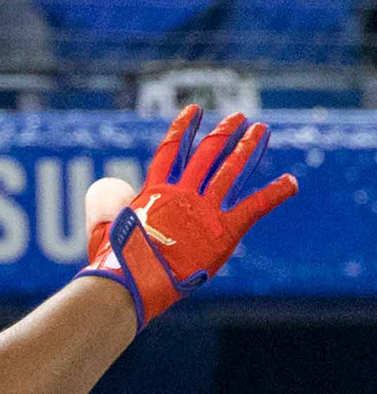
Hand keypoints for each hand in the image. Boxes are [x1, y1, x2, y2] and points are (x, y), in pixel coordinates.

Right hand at [76, 105, 297, 327]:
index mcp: (153, 194)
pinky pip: (255, 206)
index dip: (182, 129)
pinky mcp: (223, 230)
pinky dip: (275, 193)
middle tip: (238, 118)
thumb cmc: (113, 266)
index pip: (171, 152)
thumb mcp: (101, 232)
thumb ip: (104, 210)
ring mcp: (203, 210)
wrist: (131, 283)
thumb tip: (106, 189)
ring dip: (248, 148)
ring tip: (261, 130)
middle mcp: (181, 194)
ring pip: (231, 170)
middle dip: (224, 132)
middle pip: (207, 154)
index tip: (193, 111)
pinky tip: (292, 182)